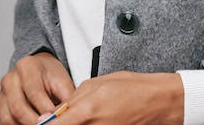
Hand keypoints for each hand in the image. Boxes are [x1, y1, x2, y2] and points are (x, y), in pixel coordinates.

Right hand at [0, 51, 75, 124]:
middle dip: (34, 121)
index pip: (34, 92)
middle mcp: (11, 79)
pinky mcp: (1, 106)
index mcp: (26, 66)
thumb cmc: (50, 75)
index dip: (45, 109)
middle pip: (18, 107)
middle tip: (47, 124)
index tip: (55, 118)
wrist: (40, 70)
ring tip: (40, 124)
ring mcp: (3, 93)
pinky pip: (5, 121)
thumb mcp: (63, 81)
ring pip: (8, 117)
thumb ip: (66, 97)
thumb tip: (67, 115)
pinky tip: (30, 124)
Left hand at [54, 71, 183, 124]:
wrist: (160, 102)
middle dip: (60, 123)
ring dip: (75, 124)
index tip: (43, 122)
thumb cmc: (134, 89)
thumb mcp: (98, 83)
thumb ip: (72, 99)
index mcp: (86, 111)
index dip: (45, 124)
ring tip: (86, 116)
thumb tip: (53, 113)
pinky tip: (94, 119)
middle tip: (62, 118)